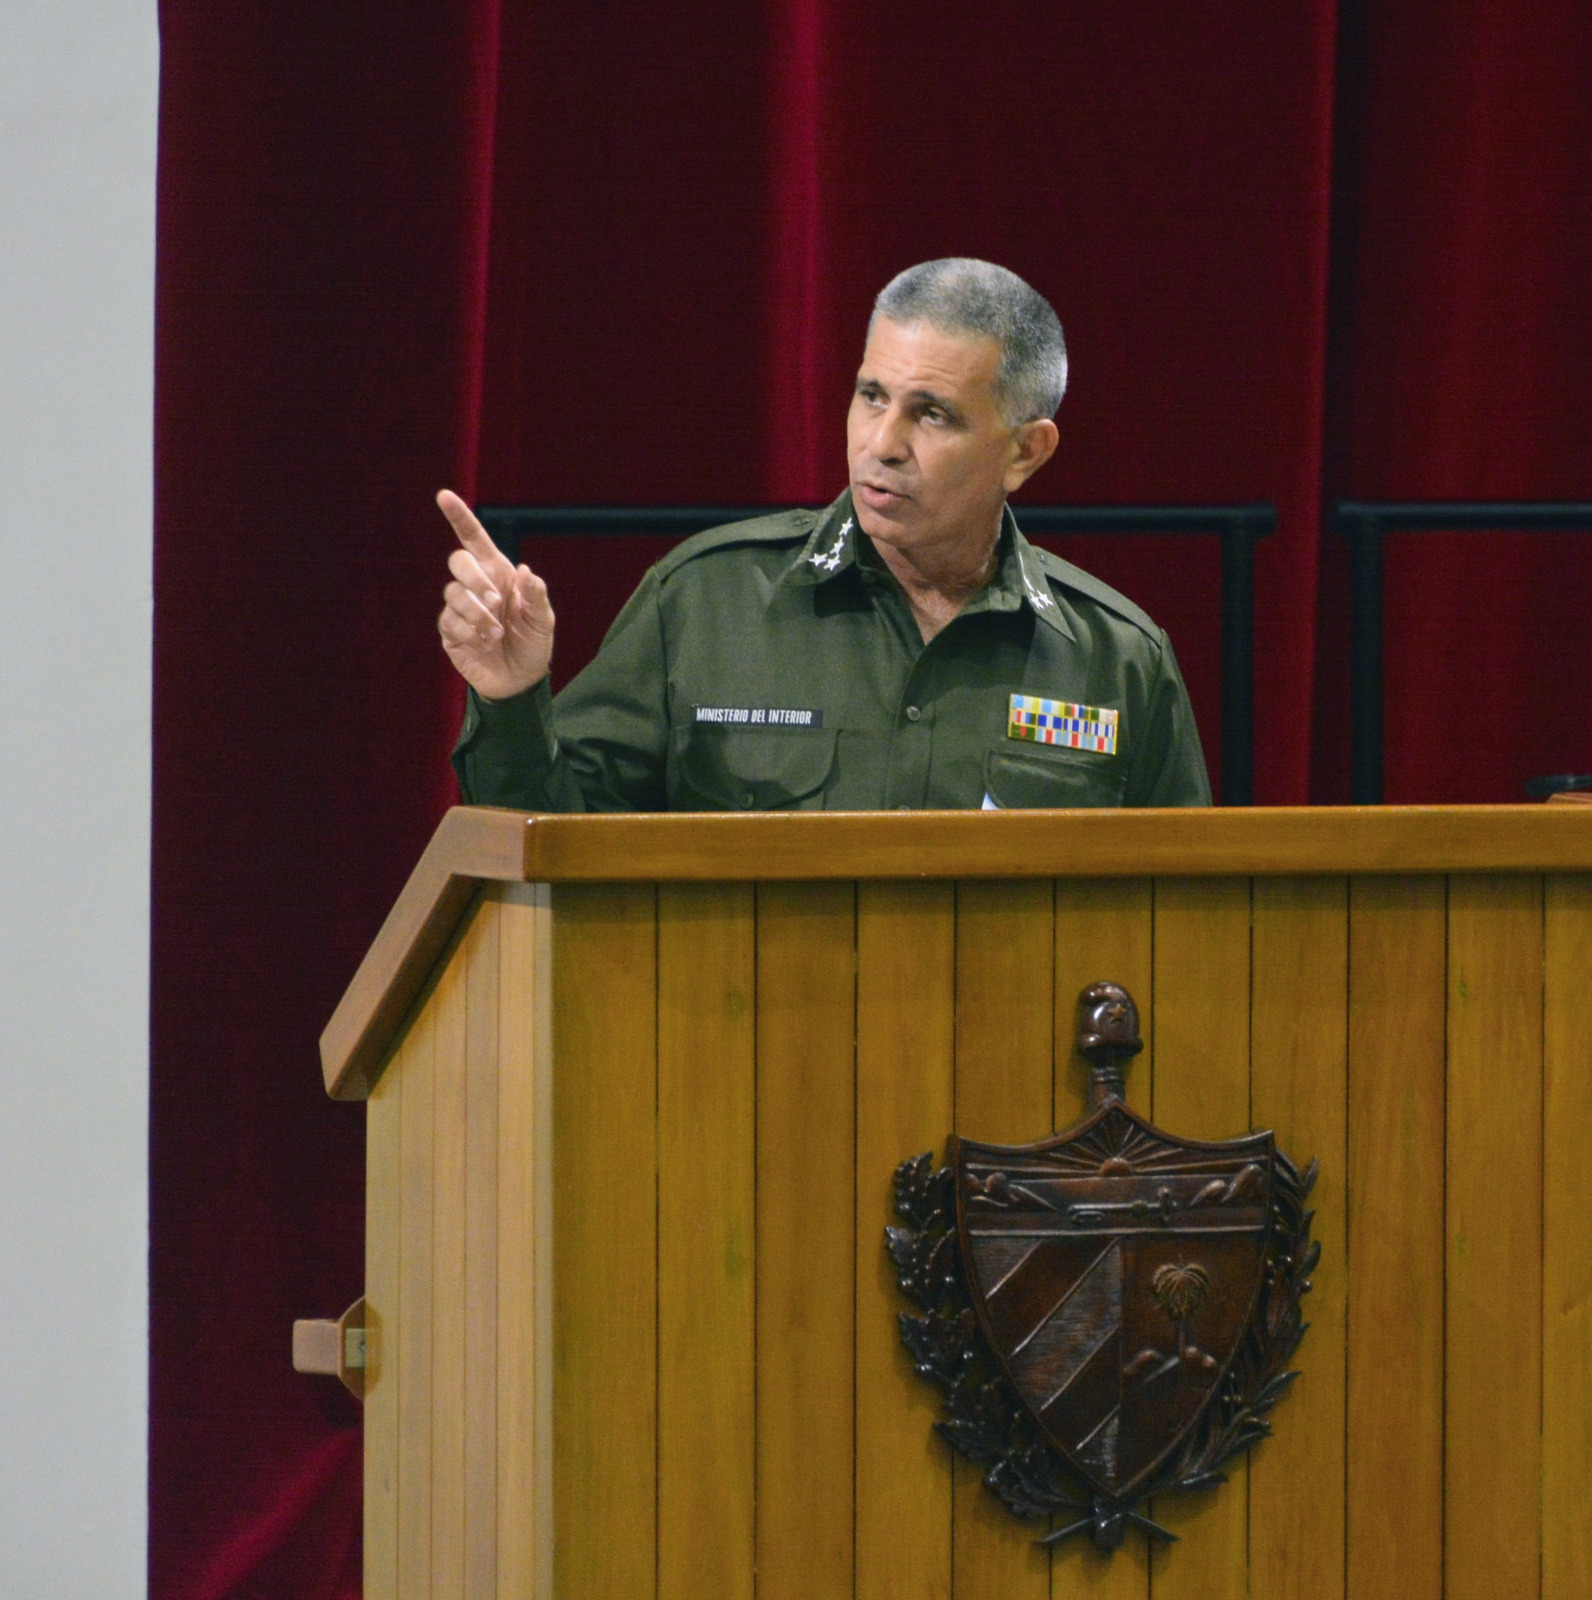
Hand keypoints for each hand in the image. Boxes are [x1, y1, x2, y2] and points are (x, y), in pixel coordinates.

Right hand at [435, 489, 554, 699]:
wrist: (521, 680)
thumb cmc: (533, 644)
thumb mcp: (543, 619)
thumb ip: (535, 594)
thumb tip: (524, 570)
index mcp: (498, 574)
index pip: (473, 539)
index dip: (459, 517)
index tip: (444, 495)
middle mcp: (476, 586)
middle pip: (457, 562)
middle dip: (475, 579)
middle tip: (496, 601)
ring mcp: (460, 609)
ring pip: (453, 594)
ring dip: (477, 614)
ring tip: (497, 633)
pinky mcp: (450, 632)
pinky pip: (449, 621)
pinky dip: (469, 632)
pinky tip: (484, 643)